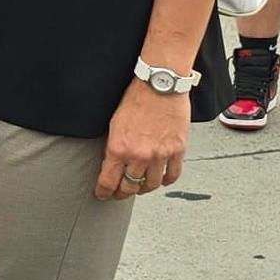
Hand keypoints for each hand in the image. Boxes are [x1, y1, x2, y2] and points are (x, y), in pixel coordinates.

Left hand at [97, 80, 188, 199]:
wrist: (160, 85)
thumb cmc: (135, 99)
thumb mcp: (114, 124)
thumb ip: (114, 147)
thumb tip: (112, 163)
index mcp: (118, 149)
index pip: (108, 181)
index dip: (104, 192)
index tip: (102, 194)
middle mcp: (139, 156)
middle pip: (130, 187)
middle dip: (122, 193)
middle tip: (119, 194)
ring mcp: (160, 155)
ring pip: (151, 185)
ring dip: (144, 188)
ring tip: (139, 187)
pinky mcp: (177, 151)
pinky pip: (172, 175)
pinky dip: (166, 180)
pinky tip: (161, 180)